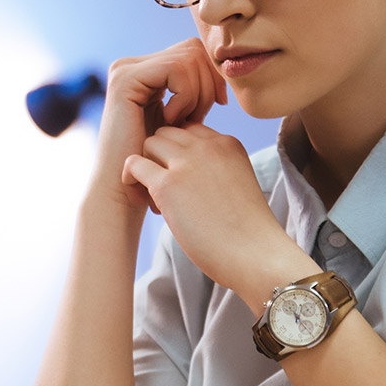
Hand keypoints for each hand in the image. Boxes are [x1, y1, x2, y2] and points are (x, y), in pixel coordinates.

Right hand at [90, 38, 226, 213]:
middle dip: (208, 82)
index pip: (194, 51)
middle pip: (193, 48)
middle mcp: (131, 64)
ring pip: (189, 57)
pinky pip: (176, 69)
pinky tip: (172, 120)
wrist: (125, 190)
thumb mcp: (183, 120)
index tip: (217, 105)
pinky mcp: (125, 79)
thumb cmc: (157, 164)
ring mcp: (125, 69)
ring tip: (184, 122)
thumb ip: (195, 91)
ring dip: (197, 93)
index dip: (213, 75)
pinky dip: (185, 96)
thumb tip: (224, 66)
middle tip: (199, 116)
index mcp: (144, 71)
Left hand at [120, 122, 292, 293]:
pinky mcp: (167, 184)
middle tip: (166, 193)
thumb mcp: (237, 185)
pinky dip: (130, 180)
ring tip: (158, 202)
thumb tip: (185, 179)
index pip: (190, 131)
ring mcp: (187, 162)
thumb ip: (215, 172)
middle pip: (167, 133)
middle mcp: (208, 146)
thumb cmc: (247, 233)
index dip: (180, 153)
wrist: (255, 255)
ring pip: (149, 143)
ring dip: (147, 168)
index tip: (183, 181)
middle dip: (161, 157)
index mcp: (228, 144)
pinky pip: (133, 164)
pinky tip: (141, 201)